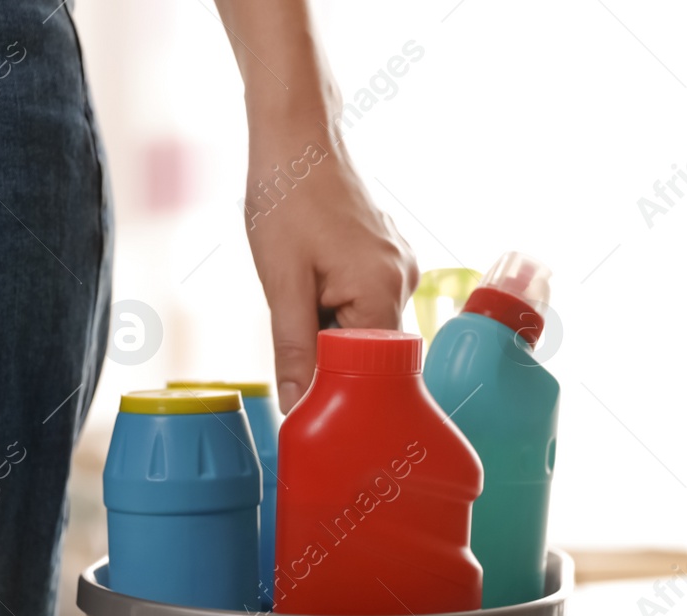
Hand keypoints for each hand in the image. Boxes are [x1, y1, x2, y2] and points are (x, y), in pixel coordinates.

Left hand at [242, 129, 417, 412]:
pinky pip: (367, 300)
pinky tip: (313, 275)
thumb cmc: (286, 198)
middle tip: (292, 326)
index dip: (337, 385)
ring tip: (300, 285)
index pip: (372, 371)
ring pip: (366, 326)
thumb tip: (297, 407)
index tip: (305, 386)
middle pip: (371, 351)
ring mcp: (401, 266)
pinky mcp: (389, 256)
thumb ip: (294, 350)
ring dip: (330, 325)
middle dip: (330, 352)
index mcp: (384, 290)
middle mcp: (405, 280)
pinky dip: (337, 303)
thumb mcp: (281, 282)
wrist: (297, 136)